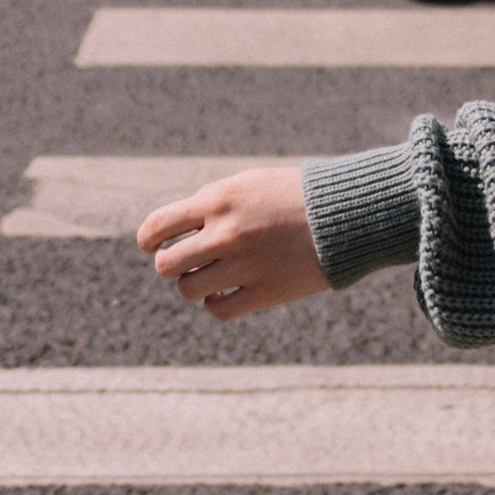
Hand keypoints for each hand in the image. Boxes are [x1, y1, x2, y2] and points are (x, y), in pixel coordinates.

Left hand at [137, 165, 326, 320]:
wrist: (346, 214)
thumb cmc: (295, 195)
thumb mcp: (249, 184)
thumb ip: (211, 202)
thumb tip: (176, 228)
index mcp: (218, 200)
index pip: (157, 227)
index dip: (148, 241)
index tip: (152, 246)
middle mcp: (225, 233)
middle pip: (166, 264)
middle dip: (173, 265)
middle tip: (189, 262)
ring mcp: (244, 266)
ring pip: (188, 290)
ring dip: (194, 285)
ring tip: (210, 278)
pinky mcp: (264, 292)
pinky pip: (218, 311)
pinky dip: (215, 304)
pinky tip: (225, 294)